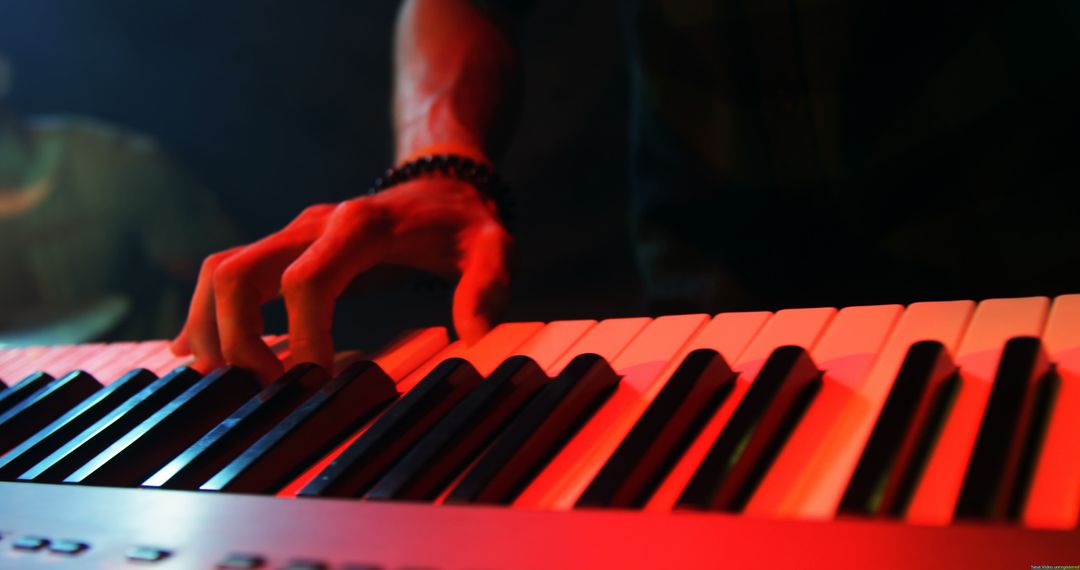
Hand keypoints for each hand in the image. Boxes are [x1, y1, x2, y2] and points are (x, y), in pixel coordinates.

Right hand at [170, 179, 511, 381]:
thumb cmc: (463, 223)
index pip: (306, 280)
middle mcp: (312, 225)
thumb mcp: (492, 245)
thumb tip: (472, 335)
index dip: (302, 337)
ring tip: (228, 387)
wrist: (438, 184)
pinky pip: (225, 276)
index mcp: (360, 226)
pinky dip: (207, 317)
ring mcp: (291, 235)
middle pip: (237, 273)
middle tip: (264, 392)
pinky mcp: (281, 250)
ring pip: (218, 273)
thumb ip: (488, 284)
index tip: (317, 381)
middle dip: (236, 339)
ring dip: (209, 331)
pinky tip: (205, 359)